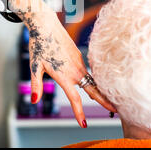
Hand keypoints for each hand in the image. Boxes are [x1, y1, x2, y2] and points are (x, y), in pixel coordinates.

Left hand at [9, 0, 116, 127]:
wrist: (46, 25)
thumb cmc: (38, 45)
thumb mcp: (35, 66)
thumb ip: (36, 85)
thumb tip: (34, 100)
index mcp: (63, 75)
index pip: (74, 98)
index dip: (79, 112)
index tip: (84, 124)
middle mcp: (74, 70)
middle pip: (93, 89)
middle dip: (104, 101)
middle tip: (116, 110)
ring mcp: (79, 62)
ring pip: (92, 80)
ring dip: (100, 90)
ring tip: (110, 100)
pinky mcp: (80, 55)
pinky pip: (88, 71)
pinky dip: (94, 79)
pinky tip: (96, 84)